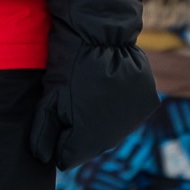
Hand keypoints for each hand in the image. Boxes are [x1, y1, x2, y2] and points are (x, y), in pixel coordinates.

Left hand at [30, 0, 160, 169]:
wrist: (100, 31)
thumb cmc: (69, 64)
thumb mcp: (50, 98)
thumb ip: (44, 132)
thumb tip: (43, 157)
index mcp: (87, 139)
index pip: (68, 158)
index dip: (59, 141)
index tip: (57, 119)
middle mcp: (115, 136)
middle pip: (91, 146)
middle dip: (80, 131)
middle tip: (74, 100)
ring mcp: (134, 120)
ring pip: (110, 131)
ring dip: (100, 119)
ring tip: (92, 90)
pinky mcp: (147, 103)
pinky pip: (128, 113)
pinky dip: (118, 105)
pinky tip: (109, 86)